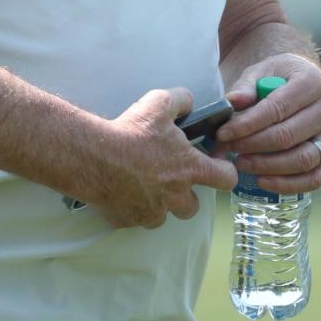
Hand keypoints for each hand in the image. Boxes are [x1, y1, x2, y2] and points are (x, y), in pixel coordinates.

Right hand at [86, 88, 237, 228]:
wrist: (94, 156)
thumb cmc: (131, 131)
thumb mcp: (160, 102)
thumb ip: (181, 100)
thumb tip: (189, 103)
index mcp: (189, 169)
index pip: (226, 179)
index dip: (224, 172)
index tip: (215, 166)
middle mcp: (175, 196)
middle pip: (192, 207)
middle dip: (185, 195)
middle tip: (168, 178)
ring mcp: (151, 212)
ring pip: (162, 215)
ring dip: (157, 203)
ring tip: (141, 184)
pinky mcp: (128, 220)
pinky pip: (135, 218)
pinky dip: (130, 207)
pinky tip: (120, 189)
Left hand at [213, 55, 320, 192]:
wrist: (307, 86)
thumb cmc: (281, 79)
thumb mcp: (262, 71)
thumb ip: (246, 86)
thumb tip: (232, 102)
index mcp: (313, 82)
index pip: (277, 108)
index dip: (247, 124)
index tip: (223, 134)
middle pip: (288, 136)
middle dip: (253, 146)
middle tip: (228, 149)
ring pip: (302, 160)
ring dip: (267, 166)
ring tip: (241, 164)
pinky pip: (315, 178)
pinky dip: (288, 184)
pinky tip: (263, 180)